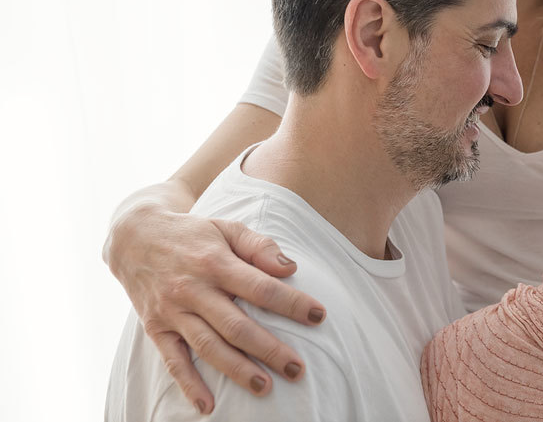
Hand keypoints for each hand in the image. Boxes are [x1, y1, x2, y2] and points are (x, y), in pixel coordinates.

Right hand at [105, 204, 326, 414]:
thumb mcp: (226, 228)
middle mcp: (194, 290)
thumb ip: (259, 247)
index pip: (260, 287)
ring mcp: (173, 311)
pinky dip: (188, 385)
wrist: (134, 237)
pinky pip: (172, 361)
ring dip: (238, 370)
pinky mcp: (156, 328)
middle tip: (297, 368)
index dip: (291, 303)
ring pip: (209, 347)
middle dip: (269, 349)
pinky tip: (208, 406)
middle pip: (237, 325)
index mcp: (216, 263)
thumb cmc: (192, 234)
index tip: (318, 315)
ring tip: (265, 388)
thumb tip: (290, 268)